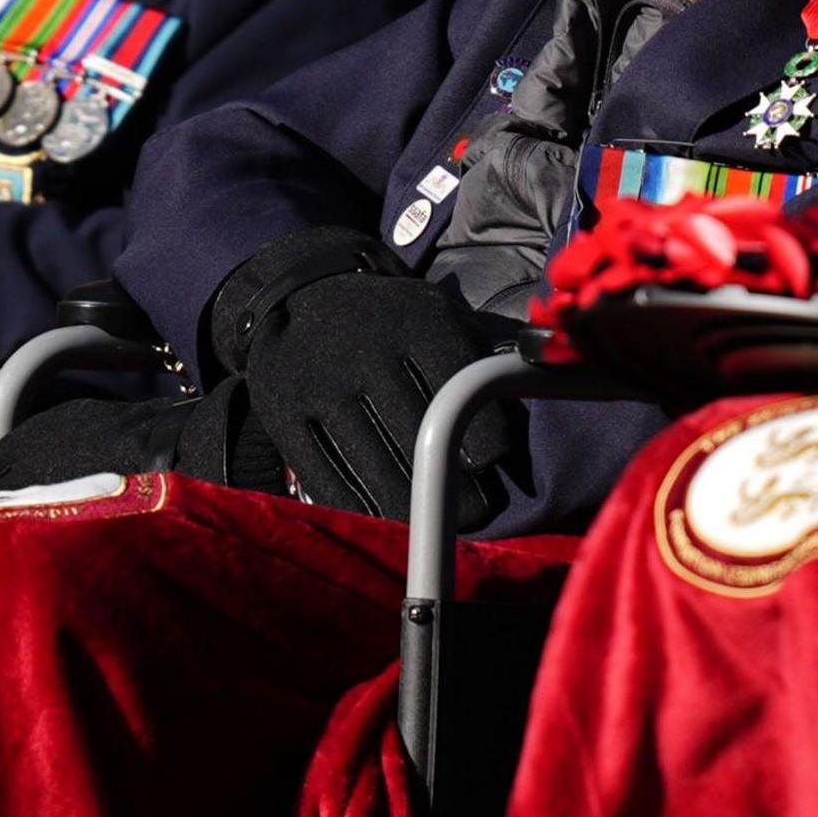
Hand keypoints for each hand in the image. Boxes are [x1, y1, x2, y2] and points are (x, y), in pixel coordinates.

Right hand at [212, 229, 513, 521]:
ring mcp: (323, 387)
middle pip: (421, 438)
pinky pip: (328, 474)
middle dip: (454, 486)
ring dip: (412, 505)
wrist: (299, 292)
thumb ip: (478, 353)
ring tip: (437, 523)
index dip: (484, 439)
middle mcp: (368, 354)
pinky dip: (360, 503)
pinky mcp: (286, 415)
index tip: (492, 466)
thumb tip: (530, 393)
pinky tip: (386, 517)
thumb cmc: (389, 318)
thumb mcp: (435, 312)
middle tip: (477, 513)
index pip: (462, 394)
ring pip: (376, 464)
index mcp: (417, 325)